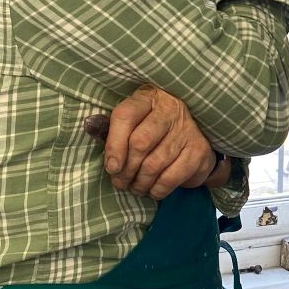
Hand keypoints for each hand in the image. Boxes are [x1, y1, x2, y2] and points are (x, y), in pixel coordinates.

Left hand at [92, 84, 216, 199]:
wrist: (194, 134)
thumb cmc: (153, 128)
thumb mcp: (133, 121)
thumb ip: (111, 127)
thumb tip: (89, 126)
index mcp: (149, 98)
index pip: (126, 116)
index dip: (114, 145)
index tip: (111, 167)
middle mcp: (171, 109)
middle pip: (140, 143)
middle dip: (126, 170)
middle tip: (120, 181)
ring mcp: (188, 129)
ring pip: (154, 164)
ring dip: (139, 183)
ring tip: (134, 187)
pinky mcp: (199, 150)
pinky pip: (170, 178)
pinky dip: (157, 190)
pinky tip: (152, 189)